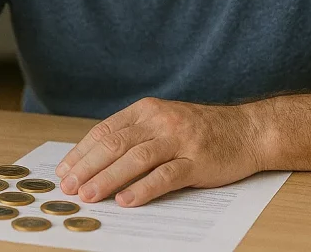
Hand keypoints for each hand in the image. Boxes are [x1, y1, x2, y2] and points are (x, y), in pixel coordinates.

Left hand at [55, 97, 263, 207]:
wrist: (247, 130)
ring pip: (135, 159)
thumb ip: (134, 135)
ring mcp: (179, 140)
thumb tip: (94, 160)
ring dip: (108, 178)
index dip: (82, 152)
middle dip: (87, 167)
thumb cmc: (201, 130)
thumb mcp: (164, 122)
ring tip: (89, 195)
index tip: (64, 171)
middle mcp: (160, 121)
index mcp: (147, 110)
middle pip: (115, 144)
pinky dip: (144, 188)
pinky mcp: (196, 160)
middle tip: (69, 187)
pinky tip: (127, 200)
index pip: (105, 131)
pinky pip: (165, 175)